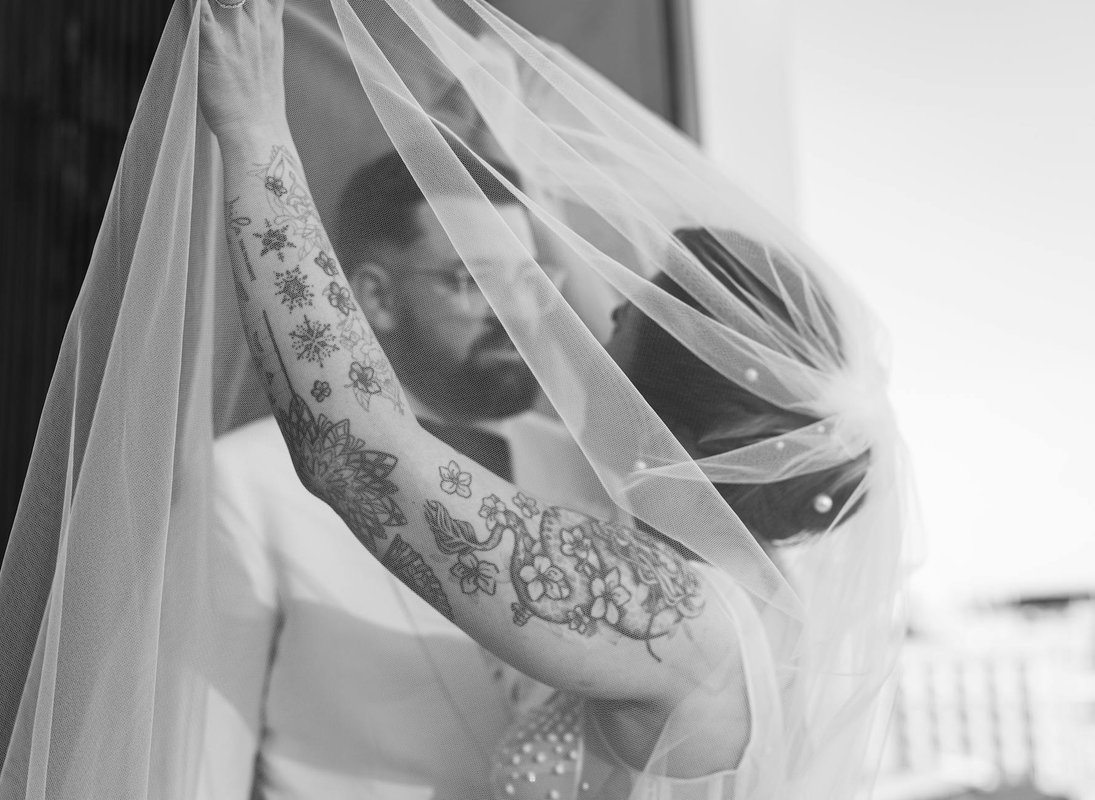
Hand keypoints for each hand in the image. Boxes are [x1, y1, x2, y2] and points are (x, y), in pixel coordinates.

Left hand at [198, 0, 288, 141]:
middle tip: (219, 0)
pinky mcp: (212, 42)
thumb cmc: (260, 102)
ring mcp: (235, 30)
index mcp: (271, 23)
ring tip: (202, 4)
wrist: (258, 132)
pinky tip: (185, 3)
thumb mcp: (269, 57)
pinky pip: (196, 6)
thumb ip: (261, 31)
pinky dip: (190, 3)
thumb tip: (249, 23)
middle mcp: (256, 20)